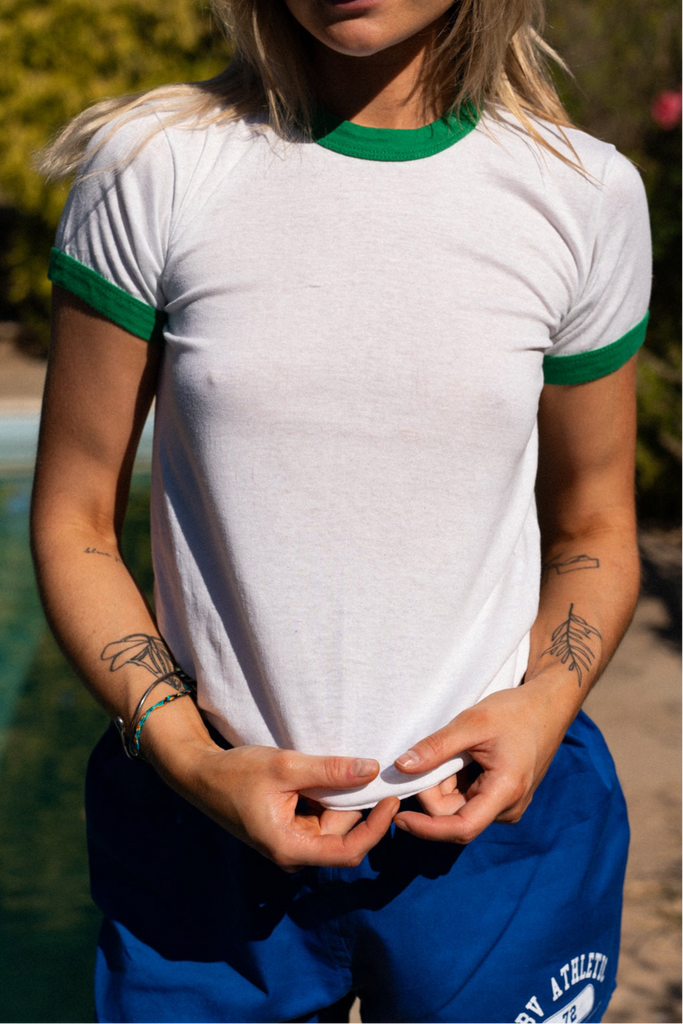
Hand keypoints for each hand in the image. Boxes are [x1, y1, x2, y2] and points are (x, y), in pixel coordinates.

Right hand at [156, 739, 398, 871]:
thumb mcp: (286, 766)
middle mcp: (293, 854)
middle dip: (353, 802)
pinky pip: (319, 817)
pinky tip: (314, 776)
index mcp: (291, 849)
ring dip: (337, 796)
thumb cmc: (237, 772)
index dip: (376, 827)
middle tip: (358, 766)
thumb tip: (372, 769)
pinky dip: (324, 796)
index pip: (349, 851)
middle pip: (343, 833)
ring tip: (325, 767)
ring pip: (333, 823)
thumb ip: (329, 771)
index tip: (392, 798)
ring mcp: (291, 844)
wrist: (200, 775)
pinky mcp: (289, 831)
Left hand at [392, 677, 573, 843]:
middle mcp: (508, 808)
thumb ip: (436, 747)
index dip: (427, 828)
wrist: (547, 706)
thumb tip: (401, 767)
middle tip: (433, 753)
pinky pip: (468, 799)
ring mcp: (507, 805)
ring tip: (457, 750)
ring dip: (445, 783)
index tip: (399, 817)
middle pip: (454, 815)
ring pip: (458, 807)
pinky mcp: (502, 799)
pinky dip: (455, 781)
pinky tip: (464, 757)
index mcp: (506, 792)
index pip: (461, 828)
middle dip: (433, 789)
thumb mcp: (472, 722)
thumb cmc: (515, 711)